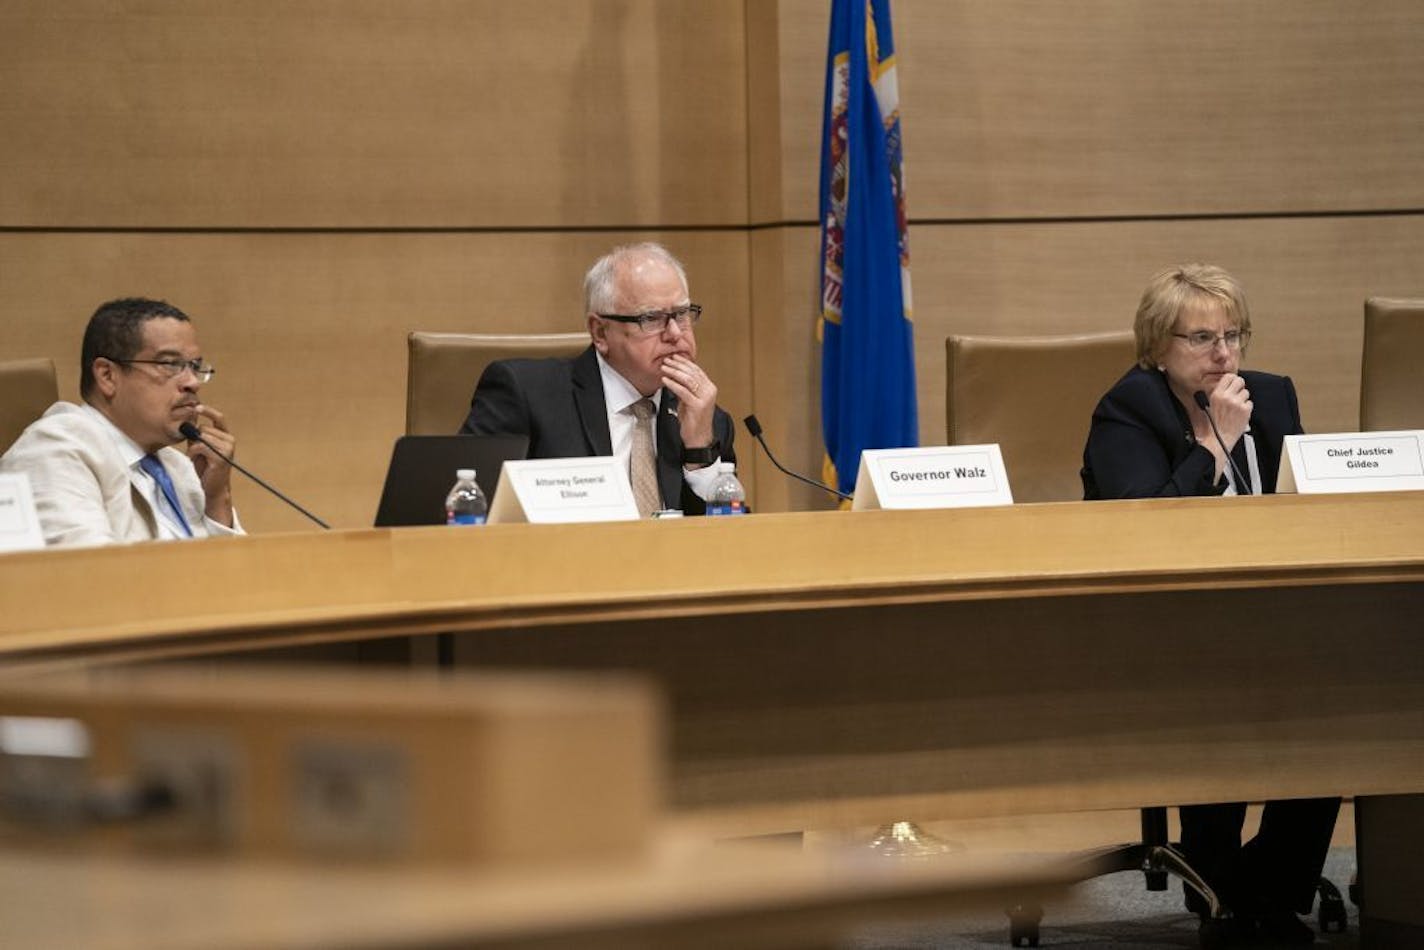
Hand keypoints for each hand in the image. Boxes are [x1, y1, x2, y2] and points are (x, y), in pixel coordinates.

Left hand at [186, 404, 235, 526]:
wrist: (214, 487)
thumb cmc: (207, 468)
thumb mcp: (200, 448)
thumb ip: (197, 436)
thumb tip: (188, 423)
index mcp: (227, 436)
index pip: (219, 418)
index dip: (208, 411)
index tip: (196, 407)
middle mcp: (230, 440)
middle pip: (205, 428)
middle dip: (194, 437)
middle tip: (193, 451)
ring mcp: (227, 448)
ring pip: (202, 436)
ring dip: (193, 446)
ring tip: (194, 456)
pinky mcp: (220, 457)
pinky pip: (200, 446)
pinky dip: (192, 452)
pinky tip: (193, 458)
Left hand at [660, 354, 717, 461]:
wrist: (699, 438)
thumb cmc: (694, 421)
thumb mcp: (689, 401)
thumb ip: (686, 389)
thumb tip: (675, 376)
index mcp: (710, 388)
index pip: (697, 370)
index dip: (685, 362)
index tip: (674, 357)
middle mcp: (709, 391)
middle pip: (692, 373)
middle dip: (678, 365)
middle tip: (667, 360)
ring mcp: (705, 399)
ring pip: (688, 380)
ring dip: (674, 372)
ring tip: (664, 368)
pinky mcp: (698, 406)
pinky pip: (683, 391)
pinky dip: (673, 384)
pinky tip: (665, 380)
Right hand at [1207, 373, 1252, 448]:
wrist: (1219, 438)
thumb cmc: (1213, 424)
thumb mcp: (1209, 405)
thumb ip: (1218, 393)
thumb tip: (1226, 384)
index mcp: (1216, 394)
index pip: (1229, 376)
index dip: (1232, 380)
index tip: (1233, 383)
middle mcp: (1227, 397)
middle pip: (1240, 381)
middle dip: (1240, 386)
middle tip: (1237, 393)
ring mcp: (1237, 403)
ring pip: (1246, 392)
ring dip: (1243, 398)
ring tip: (1237, 407)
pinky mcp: (1245, 410)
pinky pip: (1250, 403)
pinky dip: (1246, 408)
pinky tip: (1240, 413)